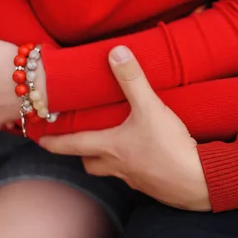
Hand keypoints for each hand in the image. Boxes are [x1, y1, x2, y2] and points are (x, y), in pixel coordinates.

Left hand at [40, 46, 210, 211]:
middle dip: (82, 153)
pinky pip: (135, 176)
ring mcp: (136, 179)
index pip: (73, 145)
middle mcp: (119, 166)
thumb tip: (116, 52)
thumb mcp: (150, 108)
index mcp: (111, 147)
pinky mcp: (154, 185)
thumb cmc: (169, 147)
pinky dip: (133, 166)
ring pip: (112, 171)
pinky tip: (145, 156)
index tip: (39, 141)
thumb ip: (133, 80)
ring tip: (114, 145)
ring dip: (107, 160)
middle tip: (79, 142)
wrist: (197, 181)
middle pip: (90, 164)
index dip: (54, 142)